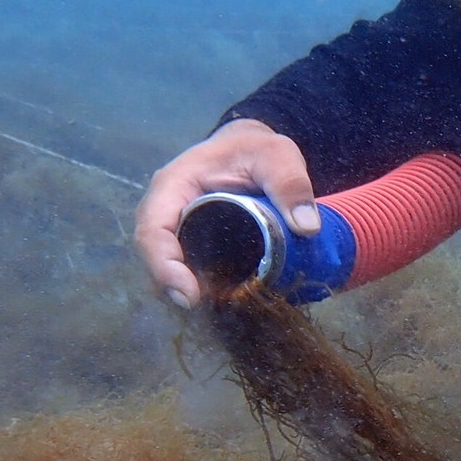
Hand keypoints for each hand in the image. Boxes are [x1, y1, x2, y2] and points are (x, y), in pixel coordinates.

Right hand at [134, 118, 320, 307]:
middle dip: (173, 289)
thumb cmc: (257, 150)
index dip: (163, 267)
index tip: (189, 296)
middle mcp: (165, 210)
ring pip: (167, 269)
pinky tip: (226, 302)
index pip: (152, 231)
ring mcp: (175, 229)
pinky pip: (186, 270)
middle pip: (154, 258)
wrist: (251, 151)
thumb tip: (307, 227)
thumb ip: (291, 184)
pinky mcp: (191, 244)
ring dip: (187, 293)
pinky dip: (201, 288)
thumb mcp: (278, 156)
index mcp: (174, 186)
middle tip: (208, 310)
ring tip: (221, 309)